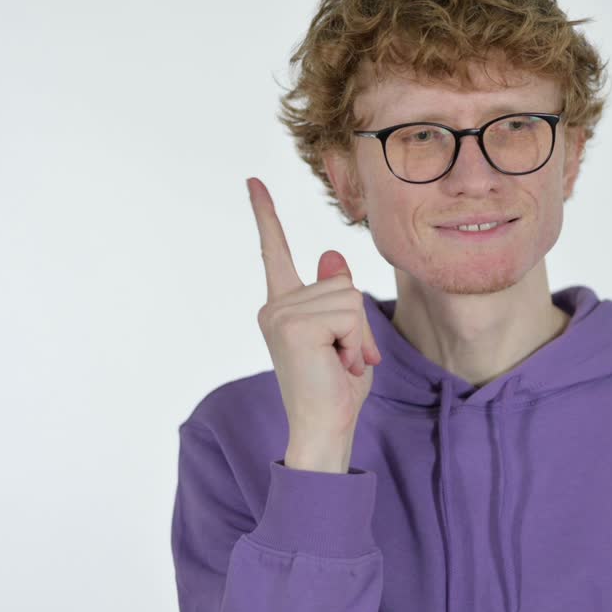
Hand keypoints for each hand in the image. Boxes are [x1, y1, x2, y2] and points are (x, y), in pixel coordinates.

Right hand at [247, 177, 381, 472]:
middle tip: (344, 359)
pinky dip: (355, 342)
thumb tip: (331, 254)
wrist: (323, 430)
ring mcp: (280, 314)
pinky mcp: (292, 325)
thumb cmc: (336, 390)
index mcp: (283, 306)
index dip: (266, 215)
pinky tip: (339, 365)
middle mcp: (275, 306)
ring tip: (340, 364)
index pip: (275, 251)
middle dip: (358, 324)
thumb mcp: (346, 335)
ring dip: (358, 336)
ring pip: (349, 298)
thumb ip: (337, 297)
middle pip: (342, 283)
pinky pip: (348, 314)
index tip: (253, 182)